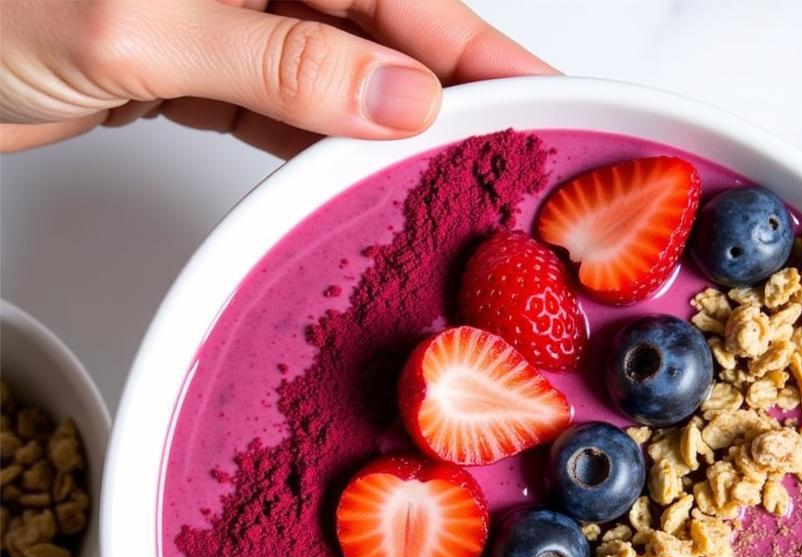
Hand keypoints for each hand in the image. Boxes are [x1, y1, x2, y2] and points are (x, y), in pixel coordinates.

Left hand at [0, 0, 553, 156]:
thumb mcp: (143, 27)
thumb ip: (277, 61)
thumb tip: (395, 98)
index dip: (474, 46)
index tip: (538, 92)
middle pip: (381, 32)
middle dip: (448, 92)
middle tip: (511, 150)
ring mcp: (226, 17)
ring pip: (337, 77)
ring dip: (387, 130)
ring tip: (451, 172)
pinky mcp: (198, 67)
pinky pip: (282, 110)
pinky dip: (318, 147)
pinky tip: (355, 174)